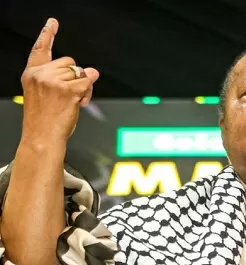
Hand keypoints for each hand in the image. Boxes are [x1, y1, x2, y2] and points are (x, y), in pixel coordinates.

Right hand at [20, 18, 99, 144]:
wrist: (41, 136)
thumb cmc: (43, 118)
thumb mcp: (41, 93)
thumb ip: (56, 78)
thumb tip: (88, 72)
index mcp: (32, 73)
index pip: (40, 49)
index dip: (47, 34)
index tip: (53, 23)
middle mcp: (41, 74)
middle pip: (69, 62)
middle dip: (74, 76)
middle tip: (69, 95)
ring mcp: (54, 81)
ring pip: (80, 72)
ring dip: (84, 86)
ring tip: (73, 102)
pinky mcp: (68, 90)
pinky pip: (88, 81)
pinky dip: (89, 90)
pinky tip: (81, 101)